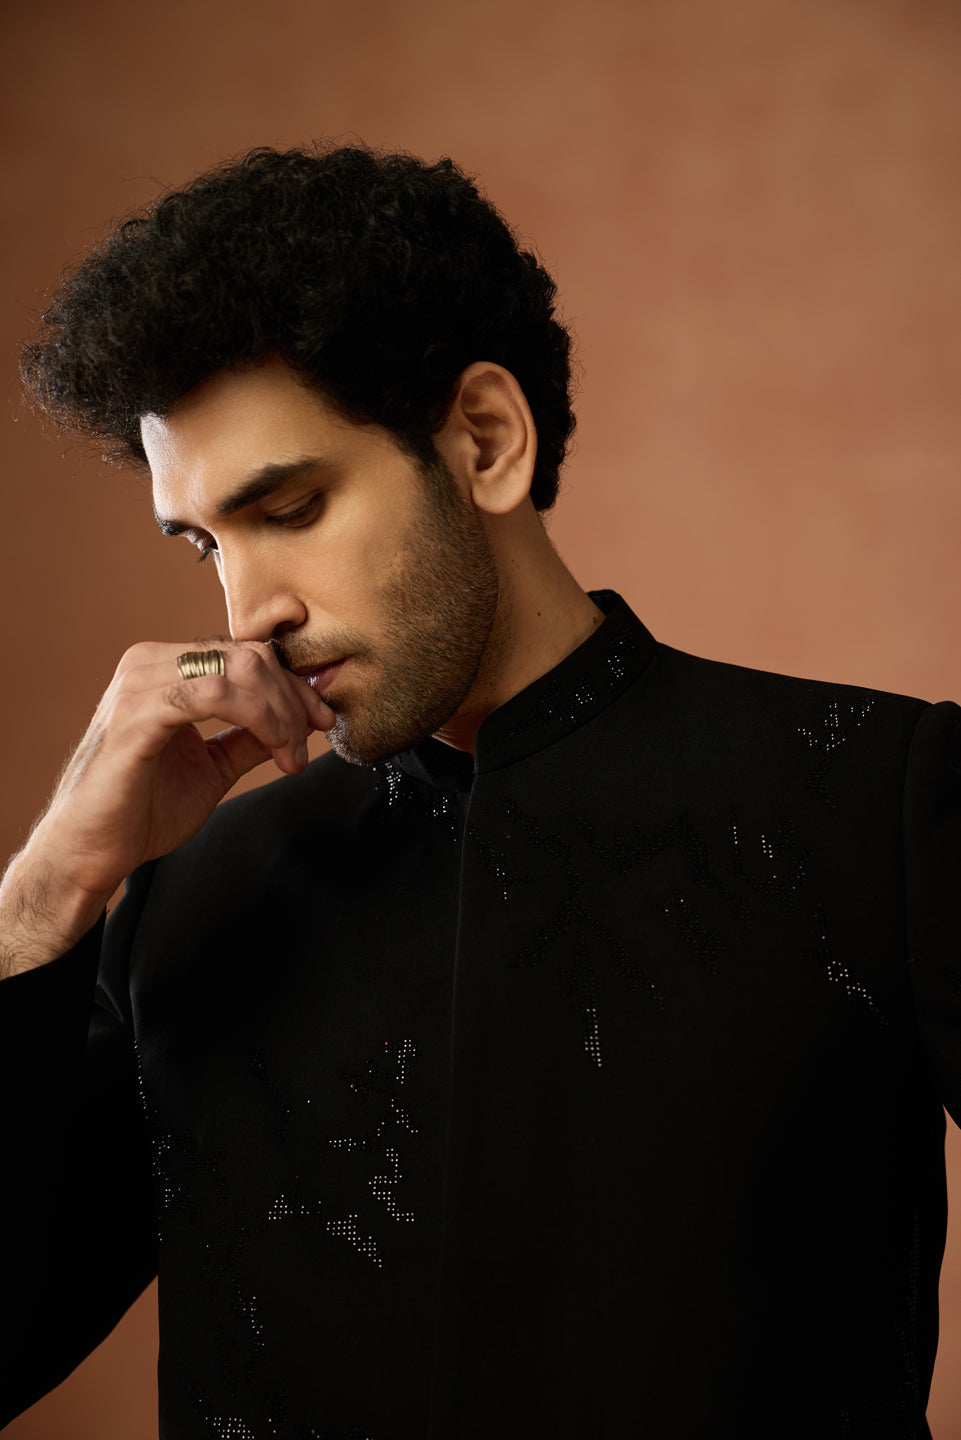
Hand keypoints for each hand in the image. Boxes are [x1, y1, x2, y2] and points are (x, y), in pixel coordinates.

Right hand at [0, 640, 332, 974]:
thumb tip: (301, 719)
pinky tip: (272, 750)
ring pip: (238, 668)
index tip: (321, 722)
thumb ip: (250, 737)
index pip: (246, 654)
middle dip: (292, 700)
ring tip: (290, 756)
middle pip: (249, 655)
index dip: (292, 686)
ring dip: (280, 713)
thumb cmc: (142, 809)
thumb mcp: (213, 766)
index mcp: (165, 669)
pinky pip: (212, 694)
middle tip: (306, 747)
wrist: (90, 851)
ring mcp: (140, 684)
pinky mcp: (136, 714)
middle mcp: (150, 663)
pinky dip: (258, 718)